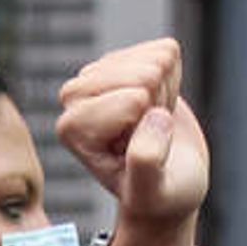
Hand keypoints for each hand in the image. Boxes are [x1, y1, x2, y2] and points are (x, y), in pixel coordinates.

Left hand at [55, 39, 208, 244]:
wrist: (169, 186)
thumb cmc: (157, 194)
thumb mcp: (152, 192)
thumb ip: (146, 162)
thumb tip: (154, 116)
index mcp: (72, 128)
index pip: (133, 99)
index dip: (152, 126)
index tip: (144, 153)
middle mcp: (75, 97)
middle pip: (143, 73)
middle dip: (159, 104)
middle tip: (152, 136)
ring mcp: (98, 75)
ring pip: (154, 58)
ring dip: (166, 92)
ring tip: (154, 123)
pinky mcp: (122, 60)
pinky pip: (165, 50)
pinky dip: (174, 78)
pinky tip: (160, 104)